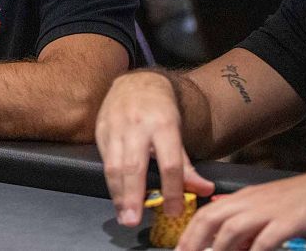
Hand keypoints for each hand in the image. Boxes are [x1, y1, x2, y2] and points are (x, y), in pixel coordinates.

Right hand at [95, 72, 213, 225]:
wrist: (135, 84)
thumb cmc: (160, 111)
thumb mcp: (178, 132)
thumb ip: (186, 164)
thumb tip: (204, 190)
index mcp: (163, 125)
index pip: (169, 163)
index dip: (172, 189)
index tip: (173, 211)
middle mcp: (137, 126)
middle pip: (135, 166)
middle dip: (133, 195)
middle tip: (134, 220)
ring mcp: (116, 127)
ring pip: (114, 165)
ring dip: (118, 194)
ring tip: (124, 216)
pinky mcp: (101, 130)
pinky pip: (104, 160)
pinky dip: (110, 183)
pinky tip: (116, 199)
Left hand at [176, 162, 305, 250]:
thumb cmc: (300, 201)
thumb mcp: (267, 211)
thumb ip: (248, 227)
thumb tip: (230, 245)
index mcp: (243, 199)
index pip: (208, 213)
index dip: (191, 231)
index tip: (180, 248)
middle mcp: (250, 202)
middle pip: (212, 218)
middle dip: (194, 239)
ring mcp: (269, 211)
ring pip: (233, 228)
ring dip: (219, 247)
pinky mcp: (289, 221)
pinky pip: (266, 239)